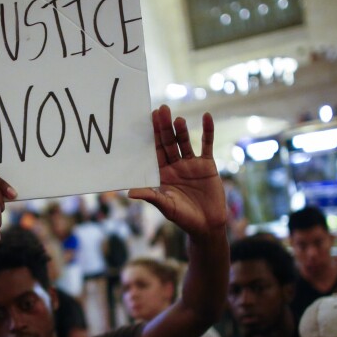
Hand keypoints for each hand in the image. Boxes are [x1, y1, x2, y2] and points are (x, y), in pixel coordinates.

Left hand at [128, 105, 225, 237]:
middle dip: (164, 128)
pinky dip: (207, 131)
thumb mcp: (166, 207)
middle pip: (168, 143)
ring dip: (181, 130)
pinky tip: (206, 116)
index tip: (147, 120)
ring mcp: (191, 164)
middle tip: (160, 110)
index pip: (155, 151)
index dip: (151, 137)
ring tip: (177, 119)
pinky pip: (207, 144)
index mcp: (162, 174)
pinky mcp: (207, 165)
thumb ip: (151, 197)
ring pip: (185, 142)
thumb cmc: (184, 218)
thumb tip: (130, 193)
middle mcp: (175, 166)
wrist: (207, 226)